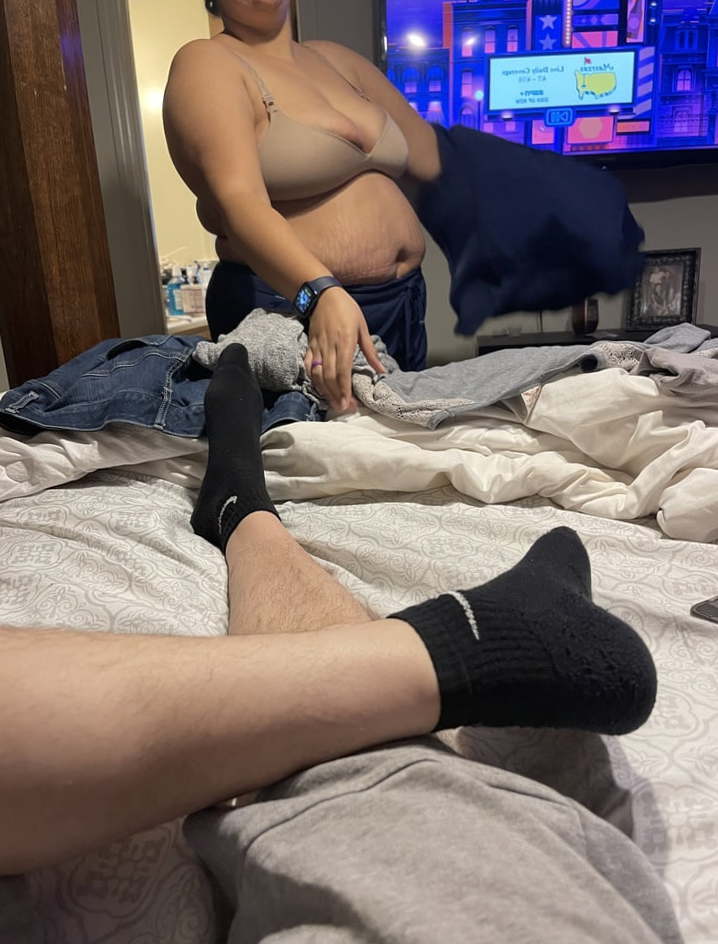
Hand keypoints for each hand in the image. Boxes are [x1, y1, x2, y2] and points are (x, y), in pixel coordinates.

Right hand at [304, 287, 385, 412]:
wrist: (322, 295)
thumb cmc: (346, 309)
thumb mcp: (363, 328)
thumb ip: (371, 352)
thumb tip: (381, 371)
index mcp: (345, 342)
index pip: (343, 371)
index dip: (345, 390)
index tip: (350, 403)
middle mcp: (330, 347)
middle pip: (330, 377)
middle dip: (336, 395)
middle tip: (343, 408)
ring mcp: (317, 347)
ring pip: (318, 374)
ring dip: (325, 391)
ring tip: (333, 403)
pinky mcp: (310, 346)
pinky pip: (309, 366)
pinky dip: (313, 380)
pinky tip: (320, 389)